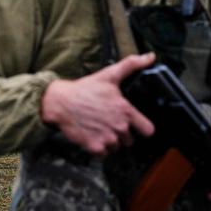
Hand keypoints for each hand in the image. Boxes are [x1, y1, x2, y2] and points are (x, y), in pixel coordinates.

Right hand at [40, 53, 155, 155]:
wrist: (60, 103)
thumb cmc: (84, 89)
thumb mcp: (109, 74)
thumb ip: (132, 65)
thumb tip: (150, 57)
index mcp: (126, 111)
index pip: (148, 130)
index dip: (143, 127)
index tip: (137, 125)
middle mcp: (119, 127)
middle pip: (130, 140)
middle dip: (122, 133)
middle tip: (110, 122)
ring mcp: (107, 139)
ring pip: (116, 147)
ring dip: (111, 141)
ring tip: (101, 127)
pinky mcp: (95, 148)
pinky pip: (104, 154)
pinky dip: (99, 148)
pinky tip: (93, 135)